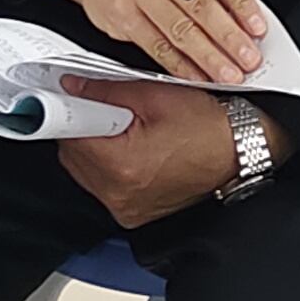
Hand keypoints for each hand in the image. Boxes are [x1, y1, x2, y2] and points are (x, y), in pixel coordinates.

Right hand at [26, 0, 269, 83]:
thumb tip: (242, 13)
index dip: (242, 1)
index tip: (257, 26)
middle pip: (198, 4)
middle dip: (229, 37)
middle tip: (248, 58)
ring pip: (178, 30)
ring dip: (208, 57)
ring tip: (229, 73)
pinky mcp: (120, 17)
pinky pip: (156, 46)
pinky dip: (180, 65)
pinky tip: (197, 75)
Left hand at [55, 79, 275, 228]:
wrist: (241, 152)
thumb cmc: (210, 126)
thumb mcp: (156, 94)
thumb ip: (106, 90)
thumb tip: (73, 86)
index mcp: (123, 165)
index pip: (69, 133)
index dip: (64, 109)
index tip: (58, 96)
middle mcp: (121, 194)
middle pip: (71, 154)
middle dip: (81, 125)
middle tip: (102, 106)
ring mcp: (127, 208)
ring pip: (85, 170)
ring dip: (94, 145)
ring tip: (124, 127)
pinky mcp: (134, 214)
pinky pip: (103, 185)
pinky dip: (109, 165)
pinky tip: (131, 147)